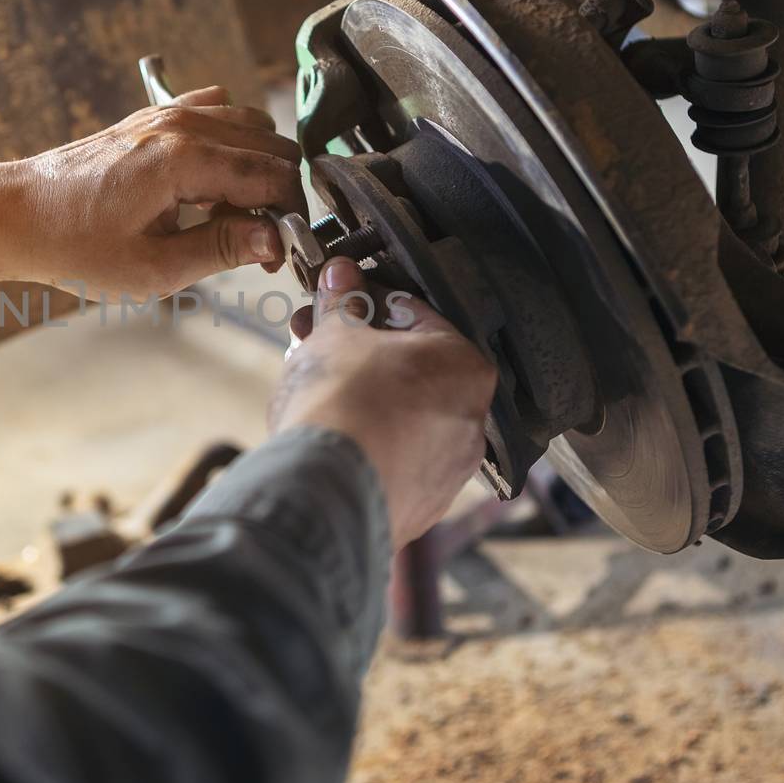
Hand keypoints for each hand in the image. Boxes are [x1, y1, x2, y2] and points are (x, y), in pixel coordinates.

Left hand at [0, 86, 306, 298]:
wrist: (17, 214)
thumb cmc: (74, 246)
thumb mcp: (153, 269)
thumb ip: (221, 250)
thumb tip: (274, 240)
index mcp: (184, 160)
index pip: (272, 177)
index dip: (286, 217)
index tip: (276, 256)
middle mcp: (181, 125)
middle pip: (271, 147)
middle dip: (278, 194)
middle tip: (257, 243)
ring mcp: (167, 114)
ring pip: (250, 127)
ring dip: (256, 170)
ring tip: (230, 217)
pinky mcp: (154, 115)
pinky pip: (217, 114)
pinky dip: (230, 145)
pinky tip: (208, 185)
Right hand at [271, 257, 496, 548]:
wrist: (326, 490)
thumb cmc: (343, 402)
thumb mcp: (336, 335)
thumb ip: (343, 303)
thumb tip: (341, 277)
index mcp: (465, 365)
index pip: (414, 315)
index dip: (366, 301)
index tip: (339, 298)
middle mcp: (471, 420)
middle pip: (407, 369)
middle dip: (357, 350)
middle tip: (315, 340)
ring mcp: (449, 469)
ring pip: (400, 416)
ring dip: (359, 395)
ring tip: (311, 386)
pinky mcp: (421, 505)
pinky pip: (393, 459)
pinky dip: (366, 442)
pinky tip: (330, 433)